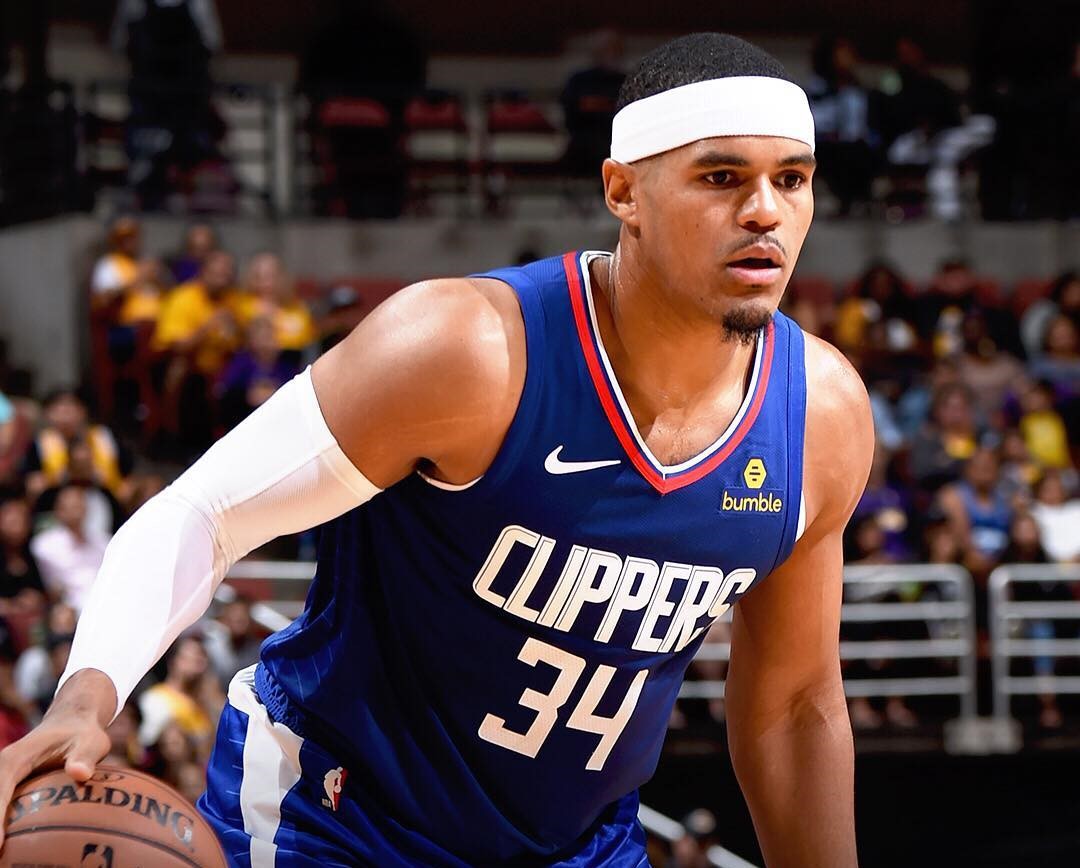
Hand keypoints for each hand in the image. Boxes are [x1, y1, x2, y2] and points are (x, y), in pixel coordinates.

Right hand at [0, 669, 114, 849]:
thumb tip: (79, 773)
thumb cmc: (82, 733)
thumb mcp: (90, 741)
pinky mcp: (9, 791)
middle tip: (1, 858)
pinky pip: (2, 810)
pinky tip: (12, 852)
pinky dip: (4, 828)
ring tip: (4, 859)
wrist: (72, 721)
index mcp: (15, 760)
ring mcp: (4, 783)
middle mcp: (3, 772)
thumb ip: (85, 756)